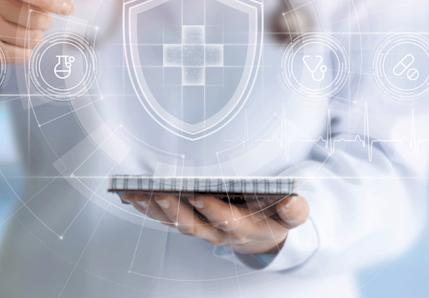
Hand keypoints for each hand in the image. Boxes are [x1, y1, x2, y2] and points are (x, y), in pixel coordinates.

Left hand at [123, 194, 309, 255]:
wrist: (263, 236)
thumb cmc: (274, 218)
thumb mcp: (292, 215)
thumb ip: (294, 211)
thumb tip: (292, 201)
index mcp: (243, 228)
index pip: (225, 220)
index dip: (212, 210)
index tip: (199, 195)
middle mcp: (217, 232)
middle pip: (191, 224)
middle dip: (173, 209)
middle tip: (157, 192)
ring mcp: (200, 229)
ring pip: (173, 223)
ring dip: (153, 209)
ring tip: (136, 191)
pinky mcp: (188, 222)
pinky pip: (164, 218)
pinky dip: (148, 208)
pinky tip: (133, 194)